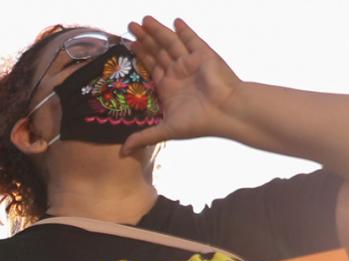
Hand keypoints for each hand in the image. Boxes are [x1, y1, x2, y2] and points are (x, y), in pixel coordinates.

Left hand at [124, 16, 242, 153]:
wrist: (226, 112)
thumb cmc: (199, 122)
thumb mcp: (166, 130)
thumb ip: (143, 136)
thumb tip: (122, 153)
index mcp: (169, 87)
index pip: (151, 66)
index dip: (140, 56)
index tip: (128, 45)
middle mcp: (178, 73)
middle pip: (157, 51)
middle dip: (144, 39)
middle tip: (130, 26)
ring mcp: (191, 62)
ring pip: (170, 42)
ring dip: (157, 31)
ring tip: (143, 20)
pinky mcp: (203, 54)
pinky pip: (191, 39)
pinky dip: (183, 30)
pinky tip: (175, 21)